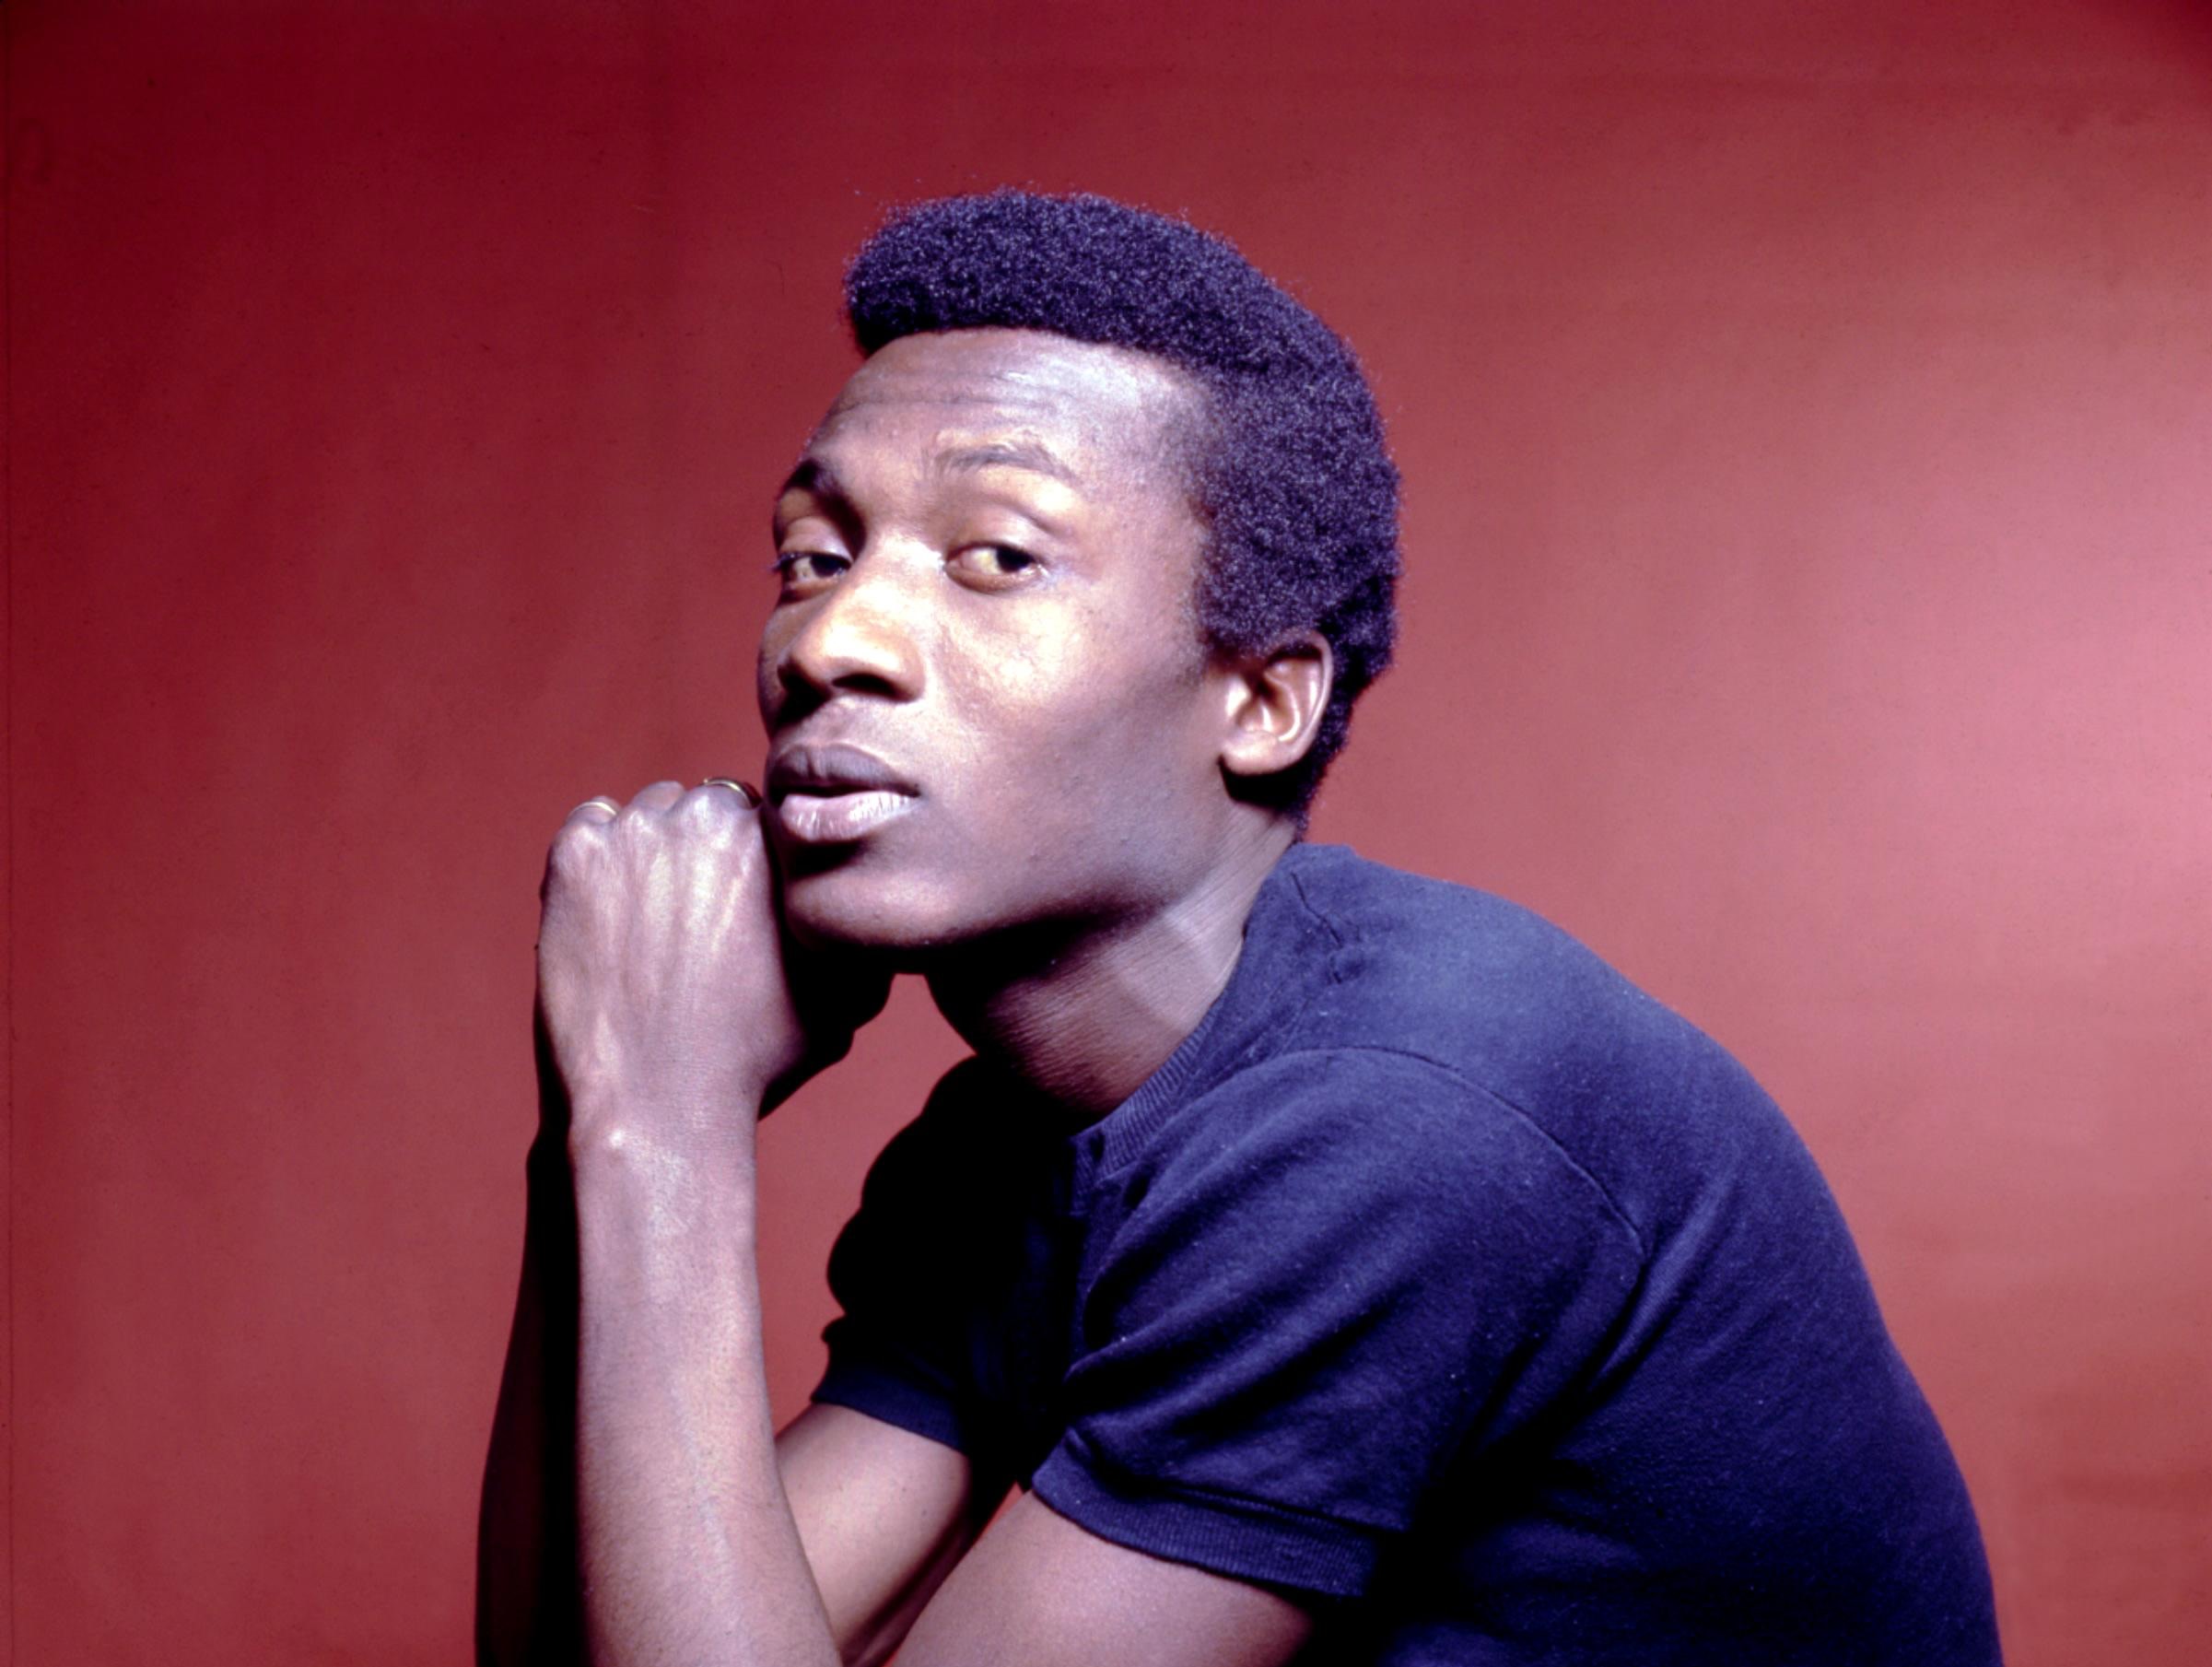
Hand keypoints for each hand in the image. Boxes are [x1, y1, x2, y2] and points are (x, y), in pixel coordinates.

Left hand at [535, 780, 887, 1137]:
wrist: (658, 1101)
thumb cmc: (756, 1059)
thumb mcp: (849, 998)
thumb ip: (859, 937)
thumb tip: (870, 913)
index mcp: (778, 839)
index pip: (766, 815)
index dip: (754, 863)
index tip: (740, 904)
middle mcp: (710, 816)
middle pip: (707, 805)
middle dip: (705, 849)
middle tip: (696, 914)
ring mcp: (635, 832)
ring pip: (648, 814)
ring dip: (652, 852)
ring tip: (652, 921)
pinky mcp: (576, 856)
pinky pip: (589, 826)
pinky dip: (598, 860)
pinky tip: (610, 912)